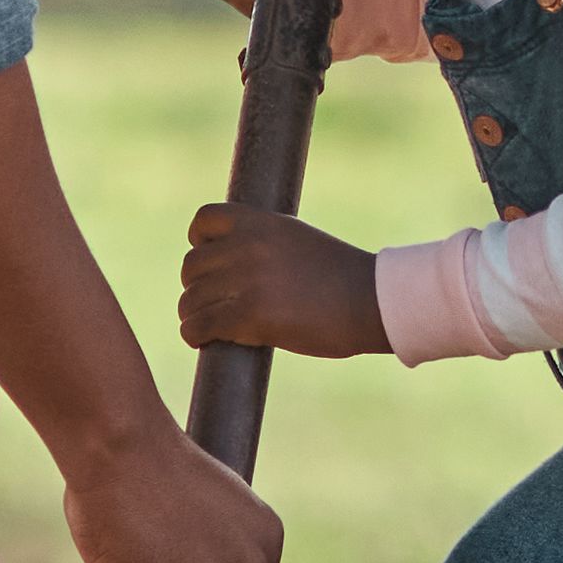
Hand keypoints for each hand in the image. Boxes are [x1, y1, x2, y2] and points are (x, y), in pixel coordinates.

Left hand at [181, 207, 392, 358]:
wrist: (372, 302)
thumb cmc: (342, 277)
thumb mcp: (298, 241)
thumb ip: (264, 244)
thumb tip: (232, 265)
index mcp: (260, 222)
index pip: (204, 220)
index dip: (200, 243)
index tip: (212, 262)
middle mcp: (247, 245)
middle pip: (192, 266)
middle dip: (198, 287)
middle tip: (216, 304)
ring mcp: (246, 280)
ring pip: (190, 300)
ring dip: (195, 316)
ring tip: (209, 327)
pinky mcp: (249, 315)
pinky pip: (199, 326)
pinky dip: (195, 335)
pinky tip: (204, 341)